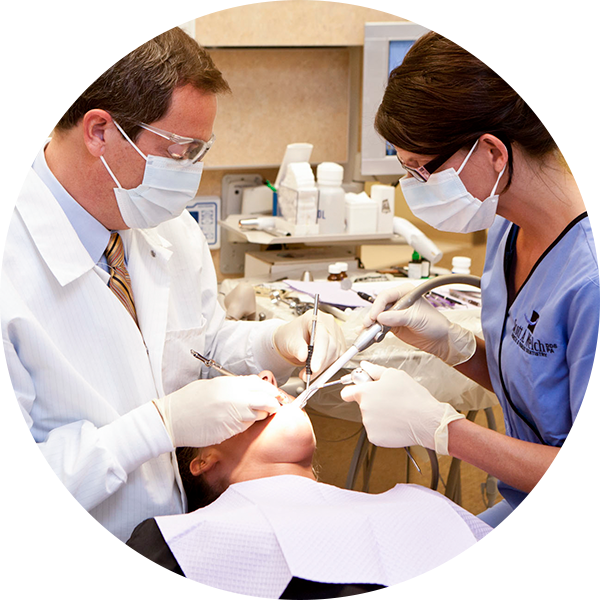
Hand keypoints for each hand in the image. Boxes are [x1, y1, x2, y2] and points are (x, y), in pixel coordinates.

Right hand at [153, 376, 280, 447]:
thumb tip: (250, 387)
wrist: (172, 419)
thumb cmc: (188, 401)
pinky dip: (246, 424)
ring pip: (258, 416)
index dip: (270, 390)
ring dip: (259, 415)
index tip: (273, 394)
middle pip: (266, 401)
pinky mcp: (229, 431)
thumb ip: (233, 385)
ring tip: (250, 413)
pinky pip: (245, 427)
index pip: (260, 386)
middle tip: (273, 406)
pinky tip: (236, 421)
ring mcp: (233, 416)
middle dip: (272, 404)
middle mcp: (235, 399)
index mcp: (230, 385)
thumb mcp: (212, 385)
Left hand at [273, 310, 346, 379]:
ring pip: (336, 355)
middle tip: (308, 375)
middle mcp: (329, 324)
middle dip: (320, 365)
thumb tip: (304, 357)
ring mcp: (336, 334)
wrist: (293, 340)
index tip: (314, 368)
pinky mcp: (339, 345)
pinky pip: (338, 359)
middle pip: (331, 346)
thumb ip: (297, 348)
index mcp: (315, 318)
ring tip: (309, 374)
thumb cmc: (291, 336)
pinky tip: (317, 370)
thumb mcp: (289, 341)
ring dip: (323, 368)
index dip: (320, 353)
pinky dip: (327, 368)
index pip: (322, 336)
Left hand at [340, 361, 463, 453]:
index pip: (346, 392)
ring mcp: (369, 424)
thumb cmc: (413, 397)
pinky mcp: (375, 438)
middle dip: (373, 402)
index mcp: (365, 392)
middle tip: (390, 400)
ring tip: (397, 411)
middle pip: (363, 405)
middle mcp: (364, 409)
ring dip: (379, 416)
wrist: (427, 421)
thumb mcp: (394, 375)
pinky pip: (376, 431)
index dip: (352, 390)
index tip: (356, 391)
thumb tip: (365, 365)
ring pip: (370, 418)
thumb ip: (375, 370)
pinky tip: (396, 423)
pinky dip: (384, 429)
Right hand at [364, 284, 475, 366]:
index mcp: (405, 293)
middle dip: (372, 315)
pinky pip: (379, 327)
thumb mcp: (416, 318)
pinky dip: (373, 331)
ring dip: (371, 325)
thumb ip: (398, 317)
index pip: (386, 296)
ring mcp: (394, 314)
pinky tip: (369, 335)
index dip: (378, 306)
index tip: (374, 316)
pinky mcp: (392, 325)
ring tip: (367, 332)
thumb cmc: (435, 324)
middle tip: (368, 324)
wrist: (440, 340)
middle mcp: (398, 302)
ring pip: (377, 317)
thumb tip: (381, 317)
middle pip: (379, 306)